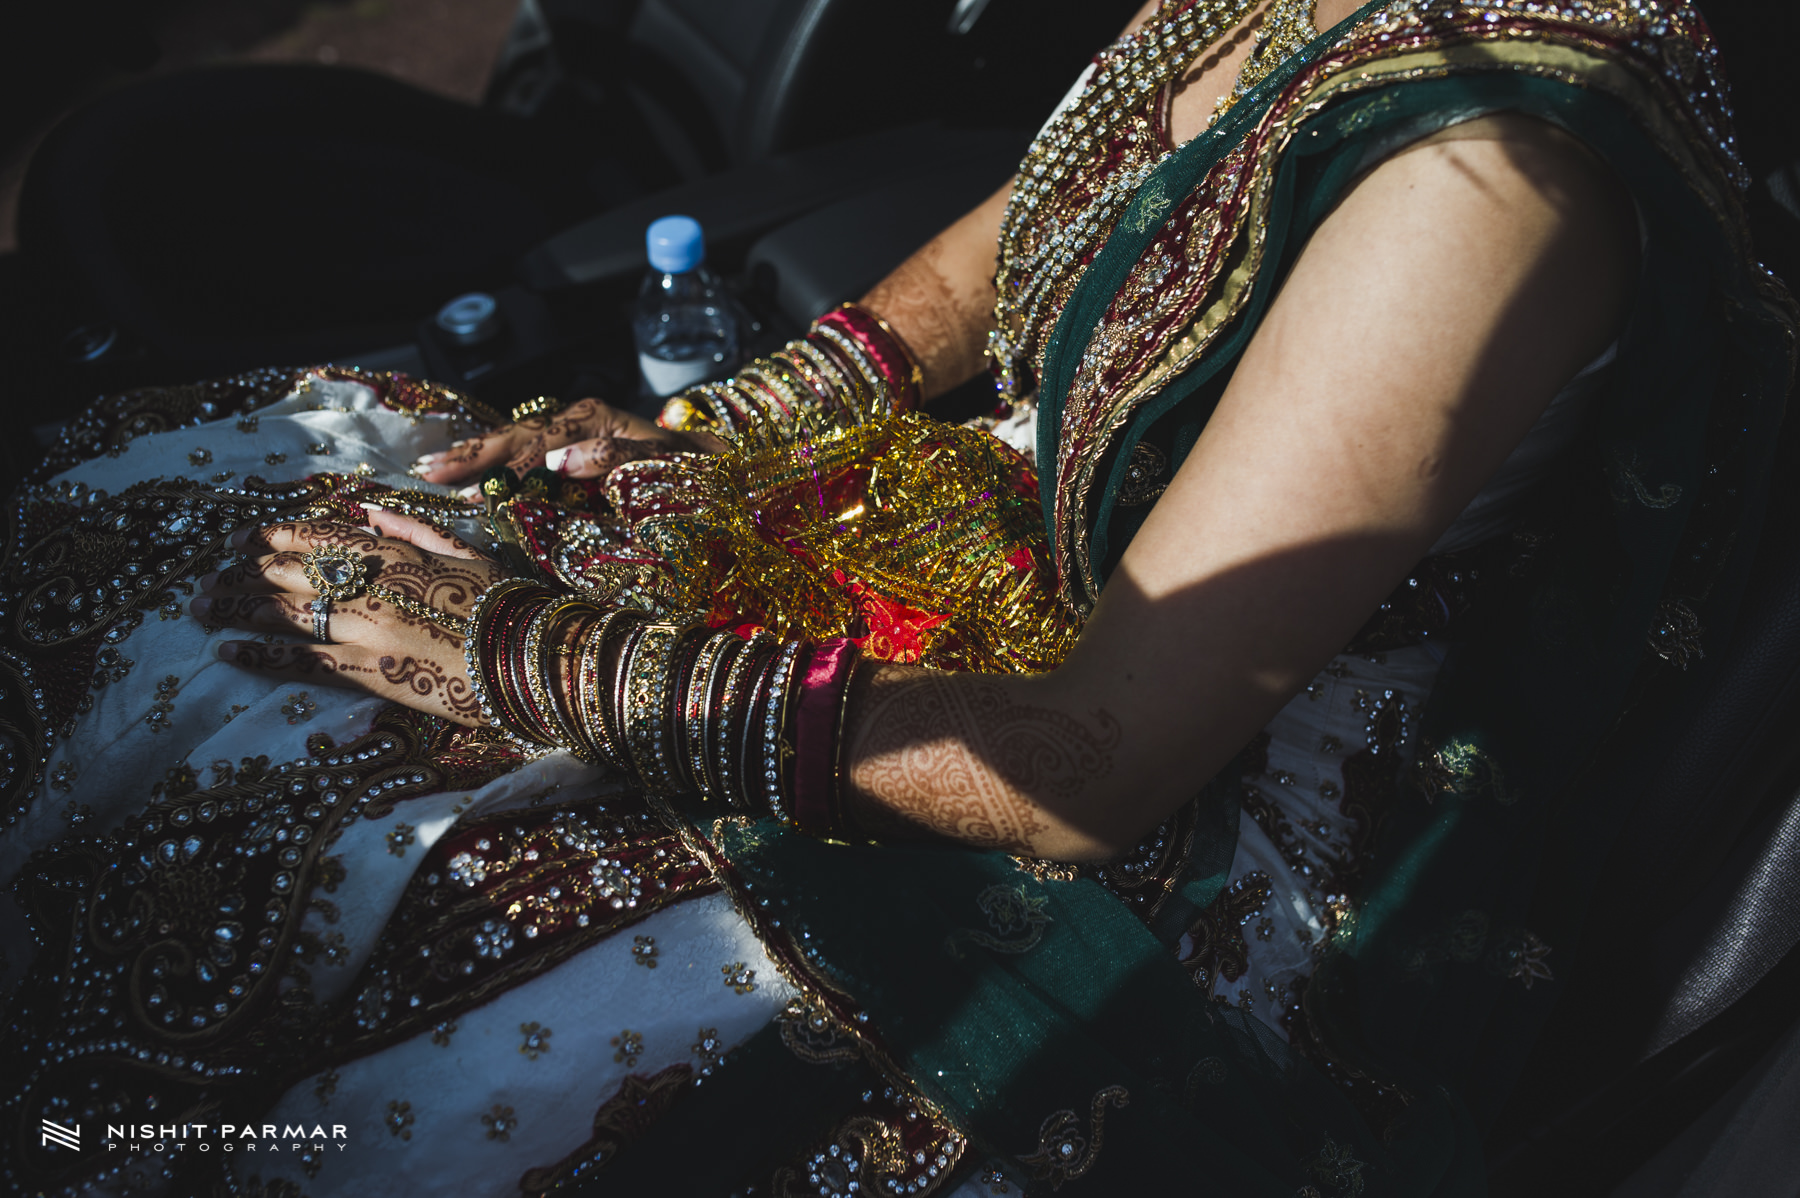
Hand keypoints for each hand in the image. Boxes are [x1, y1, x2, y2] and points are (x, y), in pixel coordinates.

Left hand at [194, 509, 511, 725]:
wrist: (536, 656)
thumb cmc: (509, 604)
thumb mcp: (467, 552)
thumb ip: (415, 530)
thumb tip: (369, 512)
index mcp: (398, 553)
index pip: (320, 536)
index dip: (274, 535)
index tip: (242, 537)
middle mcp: (374, 584)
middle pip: (292, 571)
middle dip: (242, 571)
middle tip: (206, 576)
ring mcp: (369, 628)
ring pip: (287, 610)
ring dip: (238, 605)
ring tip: (201, 606)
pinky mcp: (371, 671)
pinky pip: (304, 660)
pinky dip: (262, 654)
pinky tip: (228, 651)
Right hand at [412, 397, 723, 495]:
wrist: (710, 471)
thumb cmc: (688, 473)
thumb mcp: (661, 465)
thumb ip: (614, 460)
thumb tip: (563, 459)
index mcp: (596, 420)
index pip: (539, 440)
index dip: (503, 462)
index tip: (472, 485)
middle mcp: (578, 421)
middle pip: (516, 435)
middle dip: (473, 454)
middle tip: (430, 471)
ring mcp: (571, 435)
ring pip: (514, 443)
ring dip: (474, 458)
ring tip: (432, 470)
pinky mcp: (570, 452)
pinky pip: (524, 455)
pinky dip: (493, 465)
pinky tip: (463, 474)